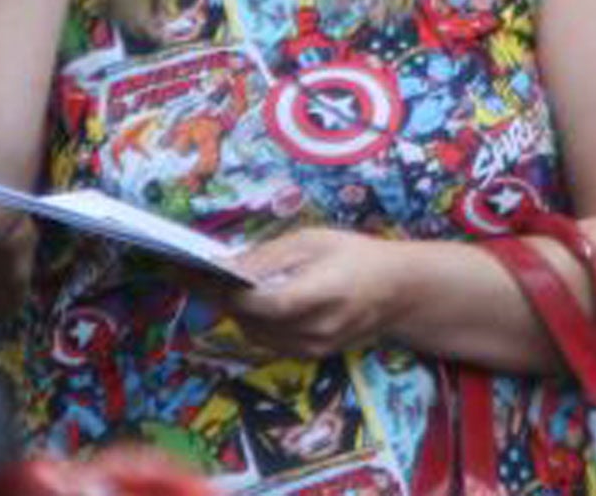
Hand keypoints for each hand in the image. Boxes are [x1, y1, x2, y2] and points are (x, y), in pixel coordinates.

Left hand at [216, 228, 402, 358]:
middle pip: (254, 322)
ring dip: (235, 313)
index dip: (231, 292)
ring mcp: (313, 348)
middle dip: (224, 299)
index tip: (201, 273)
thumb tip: (224, 266)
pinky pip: (268, 342)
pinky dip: (253, 324)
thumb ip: (269, 256)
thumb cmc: (354, 254)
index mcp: (322, 293)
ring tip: (222, 287)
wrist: (394, 290)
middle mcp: (317, 329)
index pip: (266, 303)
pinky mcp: (310, 356)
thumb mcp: (312, 240)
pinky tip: (249, 304)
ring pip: (255, 335)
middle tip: (200, 276)